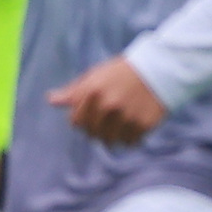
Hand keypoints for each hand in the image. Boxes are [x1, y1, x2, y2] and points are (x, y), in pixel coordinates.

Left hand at [49, 56, 165, 147]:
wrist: (160, 69)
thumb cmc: (122, 72)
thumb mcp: (95, 76)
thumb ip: (73, 91)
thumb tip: (51, 100)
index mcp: (92, 92)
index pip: (76, 122)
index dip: (82, 121)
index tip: (90, 117)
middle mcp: (108, 106)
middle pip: (92, 133)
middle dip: (96, 130)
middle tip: (107, 121)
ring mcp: (126, 116)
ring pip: (110, 141)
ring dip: (113, 137)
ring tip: (120, 125)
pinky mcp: (144, 124)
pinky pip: (130, 142)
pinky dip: (130, 138)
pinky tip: (134, 127)